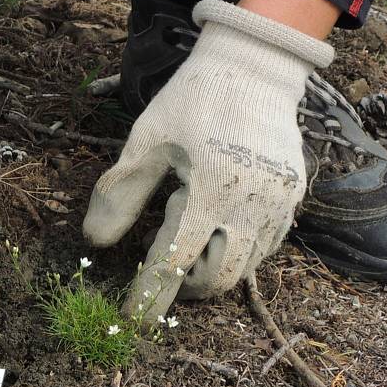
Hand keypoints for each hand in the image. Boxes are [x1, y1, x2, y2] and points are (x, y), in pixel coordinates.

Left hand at [84, 0, 333, 323]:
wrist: (254, 66)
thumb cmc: (193, 100)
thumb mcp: (146, 142)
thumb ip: (121, 194)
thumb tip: (94, 242)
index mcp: (208, 189)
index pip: (172, 261)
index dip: (149, 294)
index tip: (132, 320)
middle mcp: (249, 204)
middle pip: (215, 279)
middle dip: (183, 289)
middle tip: (161, 274)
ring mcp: (277, 204)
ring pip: (243, 269)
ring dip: (210, 273)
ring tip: (187, 250)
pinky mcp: (293, 198)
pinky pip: (265, 247)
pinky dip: (237, 254)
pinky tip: (217, 235)